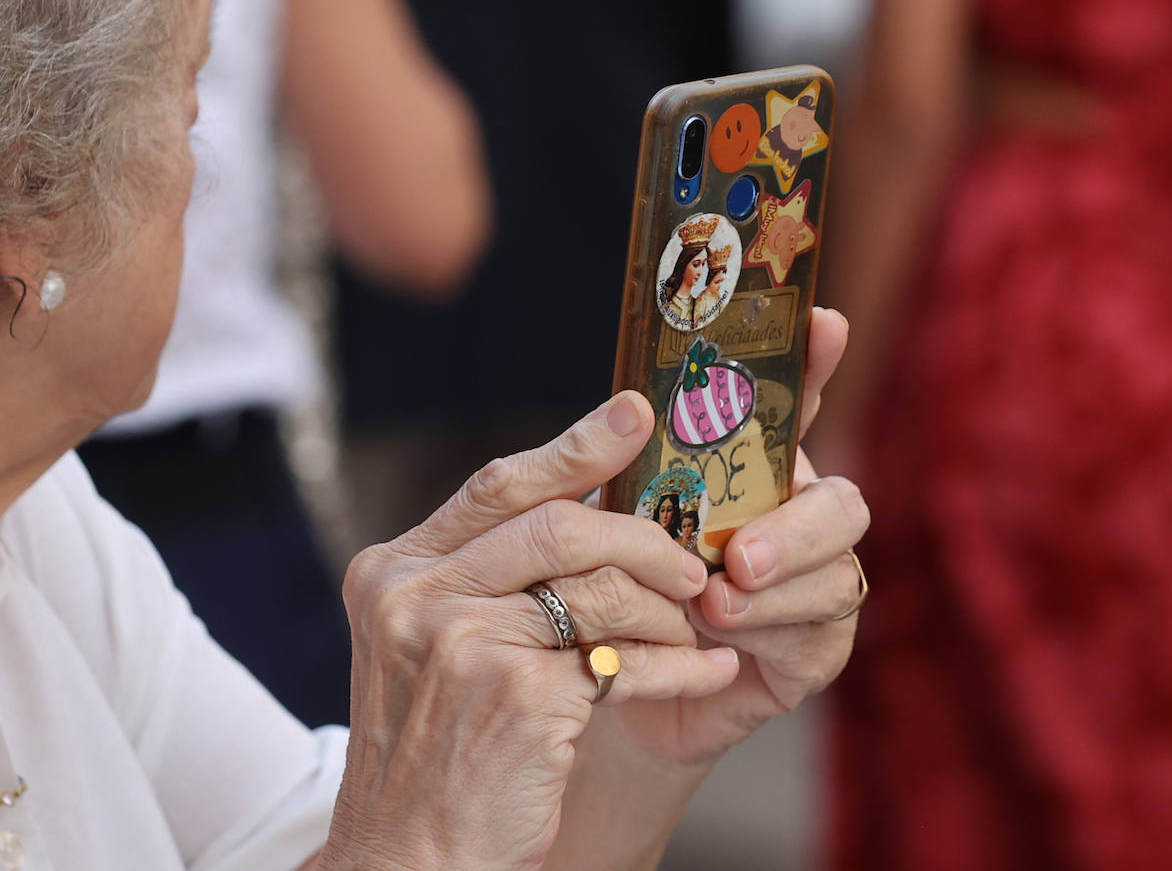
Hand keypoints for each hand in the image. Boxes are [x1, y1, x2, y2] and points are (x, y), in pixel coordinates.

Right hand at [315, 393, 738, 870]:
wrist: (408, 859)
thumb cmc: (439, 752)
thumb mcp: (437, 647)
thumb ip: (493, 576)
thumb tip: (600, 511)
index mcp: (394, 571)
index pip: (498, 486)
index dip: (575, 446)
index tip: (637, 413)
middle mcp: (417, 597)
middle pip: (559, 525)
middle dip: (643, 536)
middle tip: (694, 559)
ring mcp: (462, 644)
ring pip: (600, 588)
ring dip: (666, 608)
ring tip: (698, 627)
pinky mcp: (519, 698)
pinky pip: (626, 658)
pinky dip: (679, 664)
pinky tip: (710, 669)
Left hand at [608, 307, 870, 765]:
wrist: (604, 683)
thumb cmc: (605, 586)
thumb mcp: (598, 519)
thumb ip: (616, 466)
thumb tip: (632, 406)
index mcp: (749, 471)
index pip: (793, 406)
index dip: (815, 362)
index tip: (824, 321)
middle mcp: (793, 518)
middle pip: (840, 502)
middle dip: (799, 527)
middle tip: (738, 556)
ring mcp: (812, 582)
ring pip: (839, 571)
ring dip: (777, 589)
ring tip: (711, 604)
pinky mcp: (814, 647)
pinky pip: (820, 634)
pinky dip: (770, 633)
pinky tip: (721, 640)